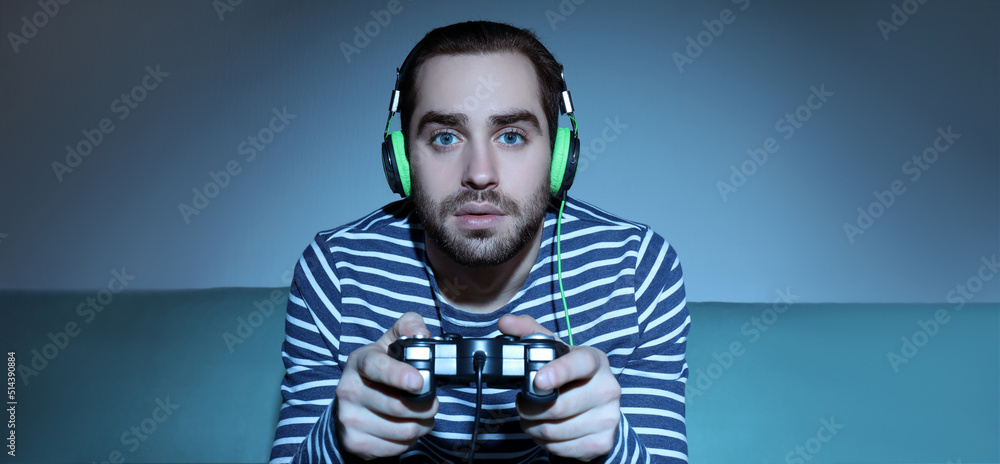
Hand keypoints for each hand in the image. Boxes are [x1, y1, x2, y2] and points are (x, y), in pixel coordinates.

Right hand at [335, 312, 437, 458]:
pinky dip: (411, 440)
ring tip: (420, 415)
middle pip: (398, 406)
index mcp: (359, 362)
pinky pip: (398, 447)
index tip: (418, 381)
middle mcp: (349, 390)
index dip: (398, 375)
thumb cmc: (376, 372)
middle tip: (431, 402)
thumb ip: (408, 328)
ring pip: (403, 430)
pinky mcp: (356, 442)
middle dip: (426, 406)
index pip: (376, 366)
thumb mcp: (390, 343)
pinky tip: (405, 427)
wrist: (349, 405)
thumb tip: (422, 332)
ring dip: (422, 424)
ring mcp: (350, 419)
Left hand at [498, 315, 620, 461]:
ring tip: (533, 418)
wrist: (599, 406)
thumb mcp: (554, 351)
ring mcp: (609, 417)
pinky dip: (545, 443)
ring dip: (533, 427)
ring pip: (555, 431)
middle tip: (522, 404)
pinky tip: (548, 431)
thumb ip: (528, 332)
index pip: (580, 364)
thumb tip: (505, 322)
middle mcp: (608, 388)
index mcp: (596, 361)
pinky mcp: (603, 442)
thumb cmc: (572, 376)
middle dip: (530, 409)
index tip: (538, 380)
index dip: (558, 372)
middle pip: (559, 406)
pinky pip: (561, 448)